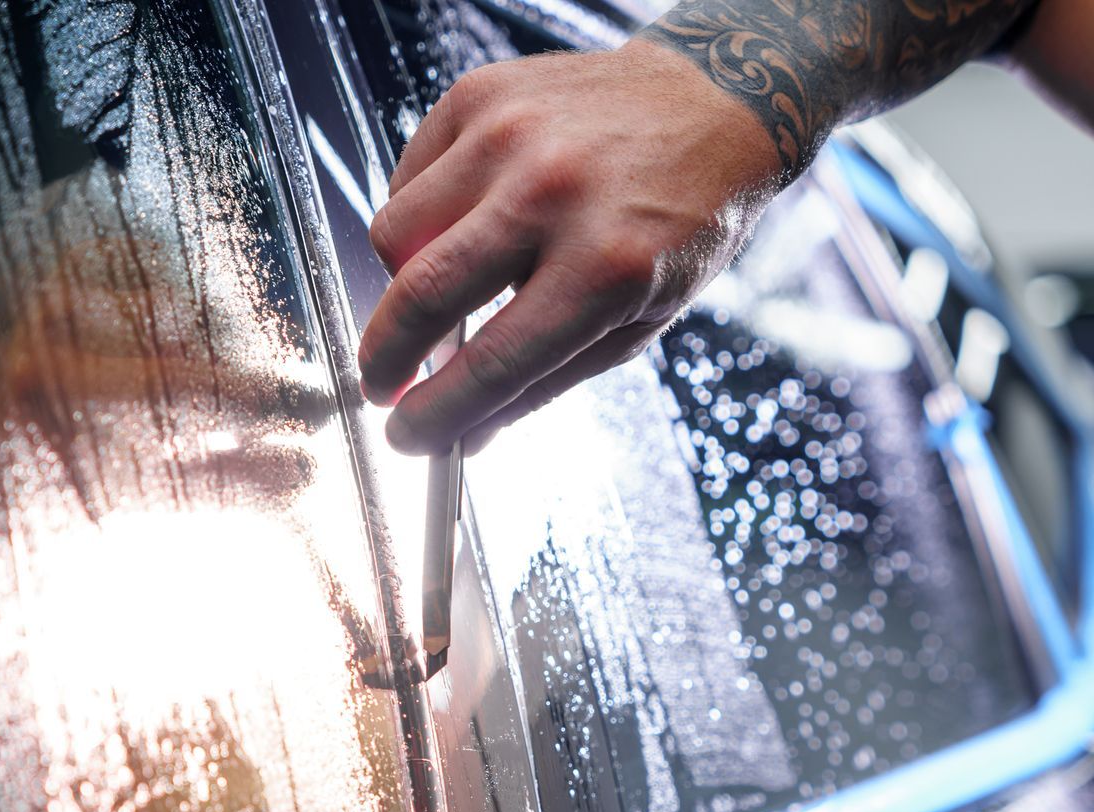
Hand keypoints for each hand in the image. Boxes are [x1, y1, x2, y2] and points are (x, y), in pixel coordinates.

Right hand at [358, 39, 784, 455]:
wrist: (712, 104)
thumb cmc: (681, 221)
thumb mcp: (638, 321)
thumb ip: (546, 383)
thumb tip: (466, 433)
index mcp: (605, 266)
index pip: (491, 364)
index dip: (435, 414)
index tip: (407, 435)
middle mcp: (552, 194)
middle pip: (423, 295)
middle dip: (383, 358)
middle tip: (381, 384)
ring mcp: (509, 136)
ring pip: (394, 234)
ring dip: (401, 282)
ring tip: (436, 292)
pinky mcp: (479, 95)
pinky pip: (406, 178)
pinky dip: (416, 220)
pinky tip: (455, 228)